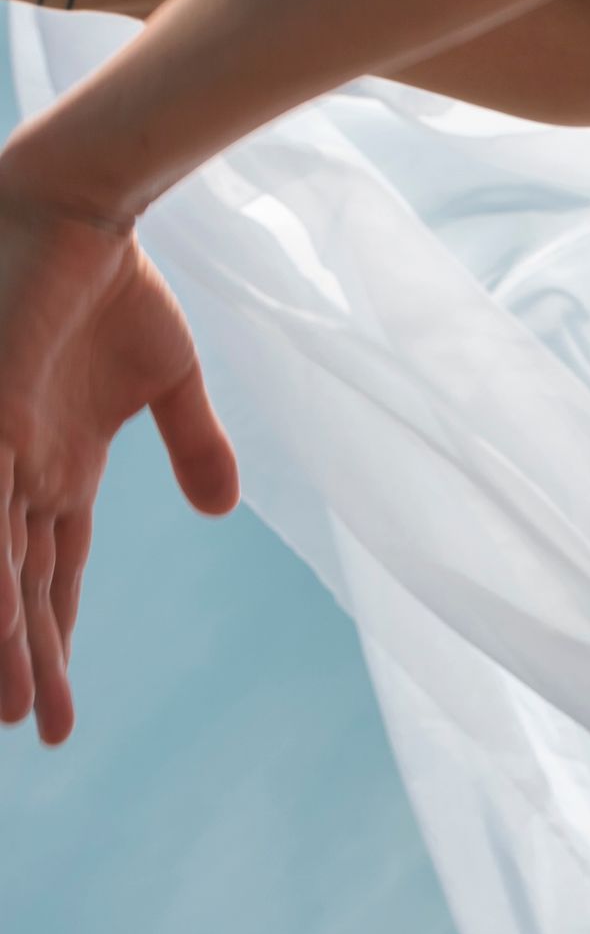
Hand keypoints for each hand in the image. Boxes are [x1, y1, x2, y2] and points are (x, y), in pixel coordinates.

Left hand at [0, 190, 239, 744]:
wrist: (81, 201)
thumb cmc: (112, 274)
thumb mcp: (167, 373)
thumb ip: (192, 444)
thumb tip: (223, 511)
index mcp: (57, 463)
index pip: (50, 574)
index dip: (54, 640)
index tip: (57, 715)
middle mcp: (20, 468)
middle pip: (19, 589)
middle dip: (29, 662)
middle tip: (39, 732)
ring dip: (5, 639)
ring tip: (13, 711)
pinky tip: (5, 630)